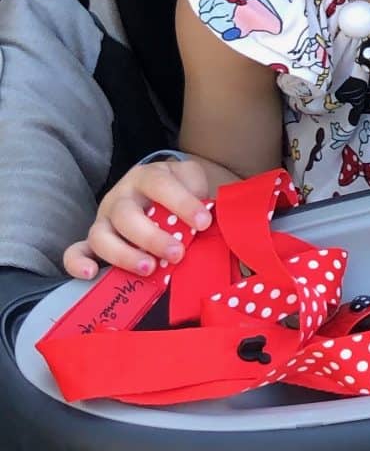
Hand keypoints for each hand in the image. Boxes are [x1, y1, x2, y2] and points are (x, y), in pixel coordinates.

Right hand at [62, 155, 234, 280]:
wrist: (162, 189)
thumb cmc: (179, 190)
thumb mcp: (192, 180)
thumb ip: (200, 192)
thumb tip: (211, 214)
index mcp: (147, 177)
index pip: (160, 185)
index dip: (181, 203)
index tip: (204, 222)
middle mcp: (121, 196)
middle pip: (127, 214)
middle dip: (152, 236)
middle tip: (177, 253)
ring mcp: (104, 219)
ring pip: (101, 235)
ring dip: (124, 254)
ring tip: (149, 269)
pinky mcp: (93, 240)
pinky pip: (76, 251)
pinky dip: (77, 262)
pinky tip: (91, 274)